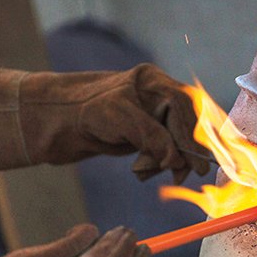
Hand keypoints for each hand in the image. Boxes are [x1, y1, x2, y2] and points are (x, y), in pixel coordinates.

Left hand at [19, 63, 210, 183]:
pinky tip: (141, 170)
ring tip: (145, 170)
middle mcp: (158, 96)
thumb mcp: (120, 118)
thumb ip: (152, 135)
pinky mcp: (147, 132)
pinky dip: (157, 164)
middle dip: (185, 151)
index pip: (185, 109)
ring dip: (168, 161)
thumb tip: (176, 159)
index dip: (193, 137)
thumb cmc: (84, 110)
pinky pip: (164, 150)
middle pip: (188, 125)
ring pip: (178, 141)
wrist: (57, 121)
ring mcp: (153, 114)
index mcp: (154, 82)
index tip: (200, 163)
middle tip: (184, 174)